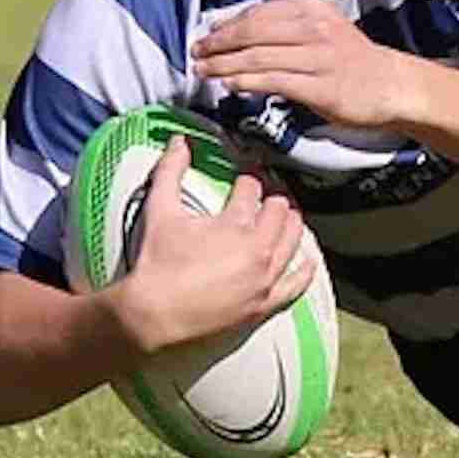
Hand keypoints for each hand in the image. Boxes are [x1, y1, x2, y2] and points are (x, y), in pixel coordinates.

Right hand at [110, 135, 311, 354]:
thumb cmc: (155, 264)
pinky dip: (304, 269)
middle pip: (280, 211)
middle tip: (264, 196)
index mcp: (235, 224)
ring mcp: (264, 279)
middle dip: (272, 198)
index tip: (245, 177)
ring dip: (290, 224)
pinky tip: (307, 260)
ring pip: (294, 241)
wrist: (151, 316)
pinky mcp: (264, 305)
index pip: (252, 189)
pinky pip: (296, 284)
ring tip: (283, 217)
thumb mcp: (160, 211)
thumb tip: (179, 141)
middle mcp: (258, 250)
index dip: (248, 178)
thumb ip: (170, 171)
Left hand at [192, 0, 412, 128]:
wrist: (393, 85)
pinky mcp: (321, 87)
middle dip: (219, 44)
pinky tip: (230, 85)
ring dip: (224, 64)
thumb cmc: (352, 60)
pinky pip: (274, 81)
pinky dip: (246, 82)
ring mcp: (319, 57)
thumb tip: (234, 29)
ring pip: (259, 56)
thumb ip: (284, 25)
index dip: (226, 26)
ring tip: (204, 72)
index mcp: (311, 8)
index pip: (257, 13)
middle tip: (197, 55)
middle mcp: (314, 28)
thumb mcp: (322, 27)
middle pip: (253, 32)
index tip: (206, 37)